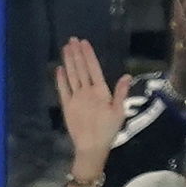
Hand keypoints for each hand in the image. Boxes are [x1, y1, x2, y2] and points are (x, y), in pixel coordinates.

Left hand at [54, 36, 130, 175]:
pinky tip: (59, 68)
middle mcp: (86, 92)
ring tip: (65, 48)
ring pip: (71, 76)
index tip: (83, 42)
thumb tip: (126, 75)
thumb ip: (121, 93)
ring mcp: (75, 99)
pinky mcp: (67, 107)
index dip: (88, 54)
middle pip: (80, 69)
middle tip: (71, 39)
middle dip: (76, 53)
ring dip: (68, 61)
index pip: (93, 68)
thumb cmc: (108, 130)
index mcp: (100, 91)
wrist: (91, 147)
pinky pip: (62, 90)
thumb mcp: (119, 111)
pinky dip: (60, 78)